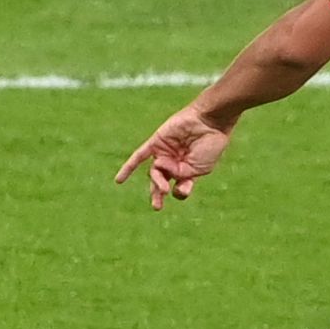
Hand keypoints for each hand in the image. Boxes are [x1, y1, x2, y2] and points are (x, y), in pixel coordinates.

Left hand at [116, 105, 234, 208]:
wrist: (210, 121)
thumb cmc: (210, 145)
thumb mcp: (199, 168)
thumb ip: (182, 176)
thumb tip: (162, 173)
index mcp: (189, 169)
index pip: (179, 187)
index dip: (181, 191)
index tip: (183, 189)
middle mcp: (175, 161)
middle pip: (162, 181)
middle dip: (159, 193)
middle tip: (156, 206)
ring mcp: (165, 152)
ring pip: (154, 172)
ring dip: (157, 181)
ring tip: (163, 187)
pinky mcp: (156, 142)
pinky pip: (139, 157)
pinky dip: (128, 168)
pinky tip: (119, 181)